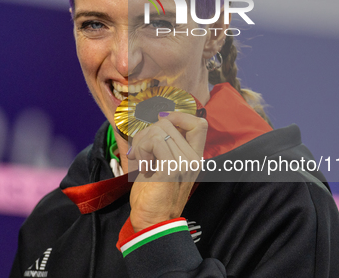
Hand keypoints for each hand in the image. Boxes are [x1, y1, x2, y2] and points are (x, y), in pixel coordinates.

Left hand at [126, 112, 207, 231]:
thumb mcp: (160, 164)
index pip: (199, 123)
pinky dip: (142, 148)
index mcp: (194, 157)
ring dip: (141, 142)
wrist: (152, 223)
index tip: (160, 124)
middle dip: (146, 132)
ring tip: (140, 160)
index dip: (178, 116)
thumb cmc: (152, 195)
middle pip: (168, 122)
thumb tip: (152, 120)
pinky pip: (154, 141)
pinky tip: (142, 165)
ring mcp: (185, 163)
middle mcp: (194, 159)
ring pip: (158, 129)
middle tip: (140, 152)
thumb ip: (162, 143)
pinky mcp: (172, 169)